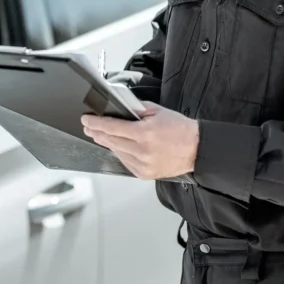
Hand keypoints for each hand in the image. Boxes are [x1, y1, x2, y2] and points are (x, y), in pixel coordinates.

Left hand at [81, 103, 198, 179]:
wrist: (197, 149)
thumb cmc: (180, 130)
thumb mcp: (157, 111)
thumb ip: (136, 109)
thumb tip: (118, 108)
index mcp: (145, 133)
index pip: (111, 127)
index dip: (95, 123)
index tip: (86, 120)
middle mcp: (142, 151)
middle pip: (110, 141)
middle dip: (97, 132)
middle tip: (88, 127)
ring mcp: (143, 164)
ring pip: (116, 152)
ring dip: (107, 143)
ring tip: (101, 135)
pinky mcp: (144, 174)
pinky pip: (125, 162)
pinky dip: (120, 153)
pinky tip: (119, 146)